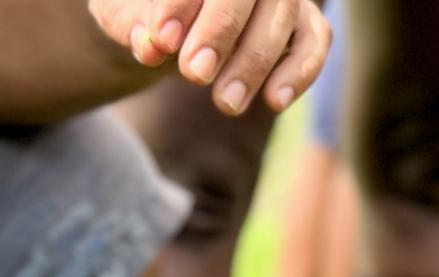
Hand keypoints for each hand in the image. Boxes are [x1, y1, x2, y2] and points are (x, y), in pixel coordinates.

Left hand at [89, 0, 330, 114]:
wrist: (168, 31)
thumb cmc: (144, 15)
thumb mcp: (122, 16)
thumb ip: (131, 24)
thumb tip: (148, 45)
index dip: (181, 3)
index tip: (162, 41)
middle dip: (220, 31)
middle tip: (194, 75)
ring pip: (283, 14)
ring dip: (254, 62)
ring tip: (225, 104)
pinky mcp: (305, 23)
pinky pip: (315, 41)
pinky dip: (300, 71)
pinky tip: (273, 101)